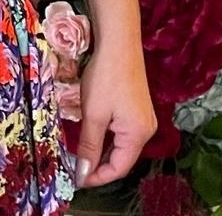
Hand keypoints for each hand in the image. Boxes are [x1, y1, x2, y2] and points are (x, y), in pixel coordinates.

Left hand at [74, 49, 156, 186]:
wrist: (119, 42)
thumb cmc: (106, 77)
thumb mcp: (94, 114)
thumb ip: (89, 146)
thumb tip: (83, 173)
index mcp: (138, 135)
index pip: (119, 168)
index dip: (97, 177)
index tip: (77, 179)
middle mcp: (146, 129)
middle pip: (122, 158)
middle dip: (99, 165)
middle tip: (76, 167)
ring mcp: (143, 117)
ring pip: (121, 144)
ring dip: (102, 150)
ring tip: (81, 153)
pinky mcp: (137, 107)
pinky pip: (122, 131)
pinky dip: (107, 136)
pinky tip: (93, 134)